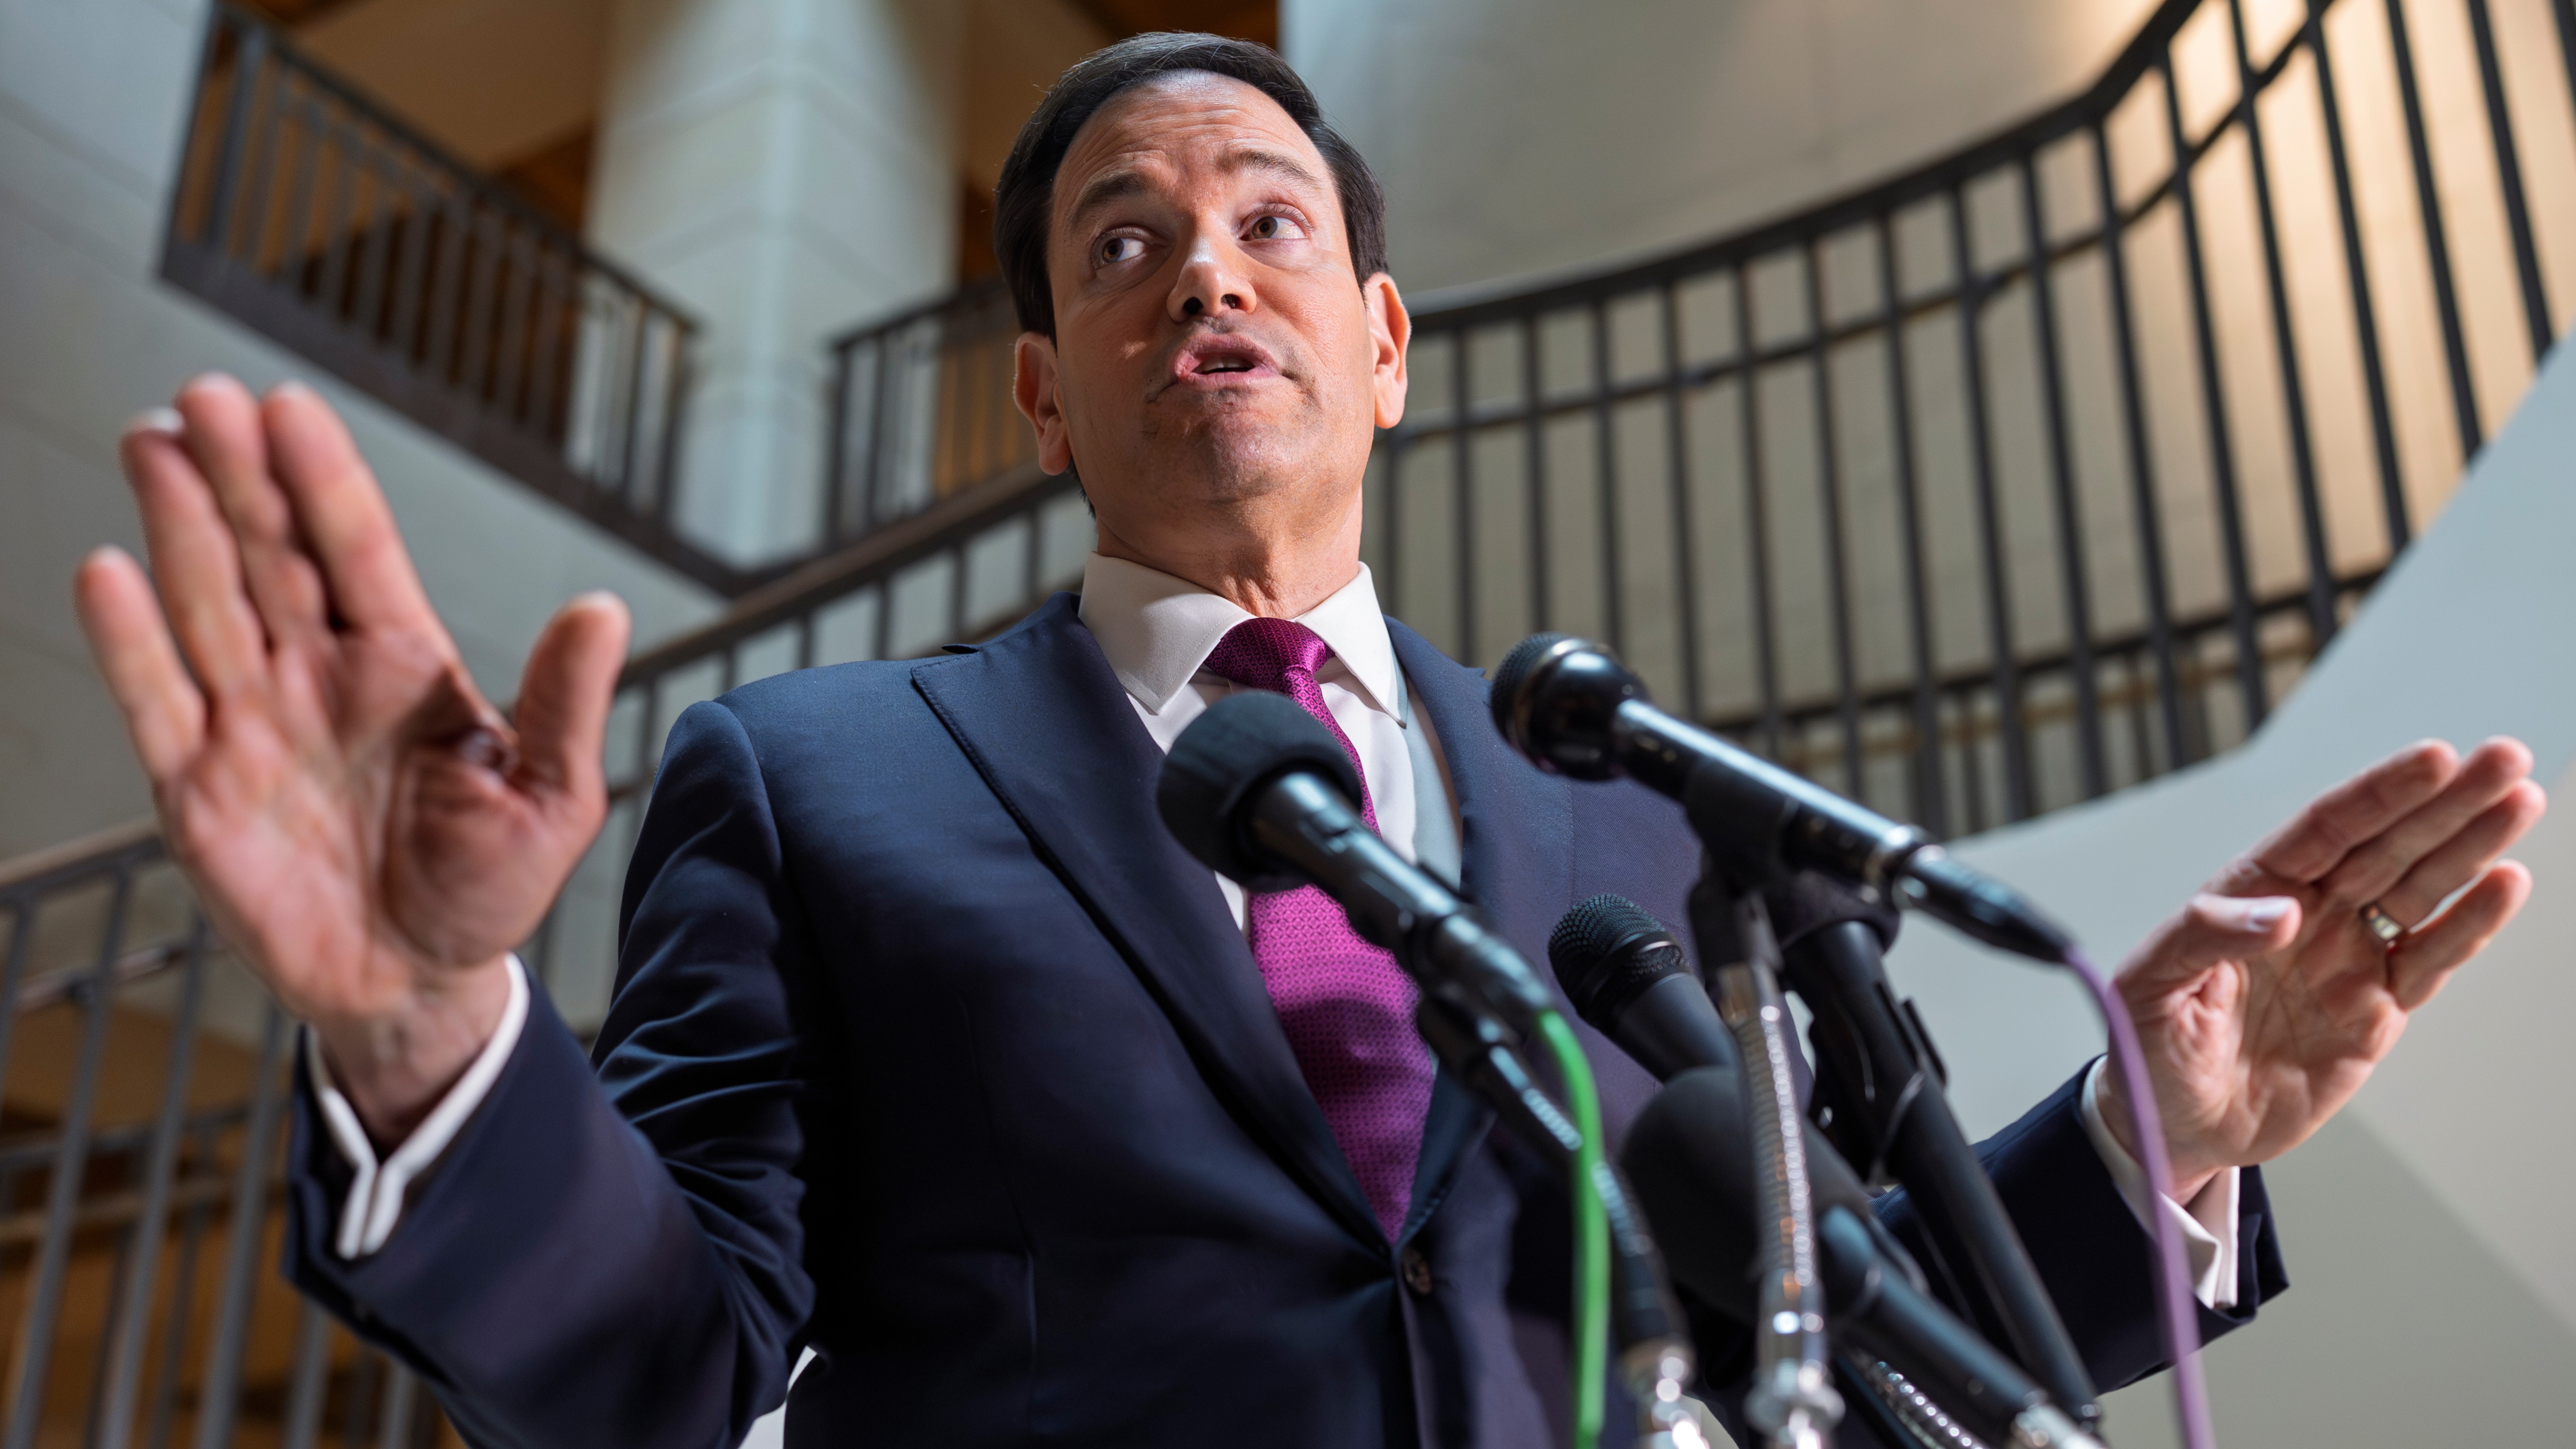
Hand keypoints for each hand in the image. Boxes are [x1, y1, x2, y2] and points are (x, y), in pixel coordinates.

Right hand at [75, 376, 630, 1142]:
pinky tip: (109, 571)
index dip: (323, 478)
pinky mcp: (198, 787)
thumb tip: (604, 608)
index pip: (358, 548)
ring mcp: (252, 724)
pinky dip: (131, 640)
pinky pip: (158, 701)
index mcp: (405, 663)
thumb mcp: (553, 799)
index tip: (290, 405)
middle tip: (204, 396)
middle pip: (271, 554)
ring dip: (178, 525)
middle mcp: (319, 675)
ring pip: (208, 603)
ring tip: (150, 441)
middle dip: (237, 474)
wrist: (420, 983)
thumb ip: (565, 702)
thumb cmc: (488, 887)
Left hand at [2095, 738, 2542, 1201]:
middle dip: (2446, 803)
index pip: (2325, 829)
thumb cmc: (2148, 1044)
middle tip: (2505, 757)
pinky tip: (2505, 884)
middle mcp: (2309, 914)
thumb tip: (2285, 915)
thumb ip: (2206, 937)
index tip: (2433, 759)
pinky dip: (2470, 925)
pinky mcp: (2376, 1012)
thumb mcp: (2150, 984)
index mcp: (2252, 891)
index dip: (2379, 793)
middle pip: (2387, 845)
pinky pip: (2430, 960)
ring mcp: (2348, 959)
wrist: (2172, 1123)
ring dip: (2471, 847)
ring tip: (2519, 801)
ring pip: (2421, 890)